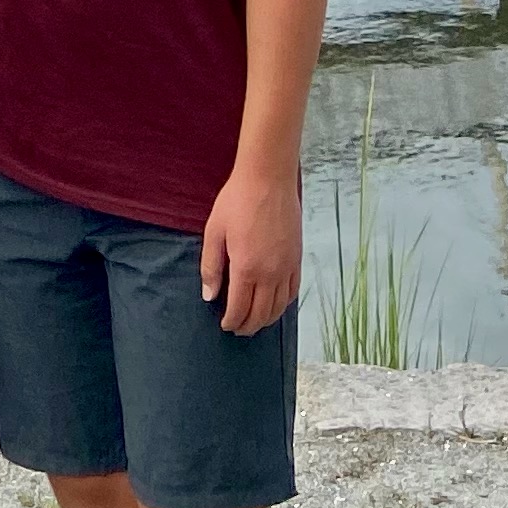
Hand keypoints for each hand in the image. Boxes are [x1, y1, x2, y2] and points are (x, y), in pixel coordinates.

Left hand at [198, 161, 303, 336]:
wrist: (268, 178)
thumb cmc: (237, 200)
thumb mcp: (214, 231)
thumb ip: (211, 267)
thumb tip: (210, 296)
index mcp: (246, 269)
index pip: (240, 309)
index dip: (231, 321)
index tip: (225, 325)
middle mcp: (270, 274)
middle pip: (261, 314)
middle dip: (248, 326)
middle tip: (237, 329)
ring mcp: (287, 267)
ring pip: (279, 307)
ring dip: (266, 320)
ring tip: (254, 322)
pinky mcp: (297, 259)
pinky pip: (293, 291)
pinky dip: (283, 305)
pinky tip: (275, 305)